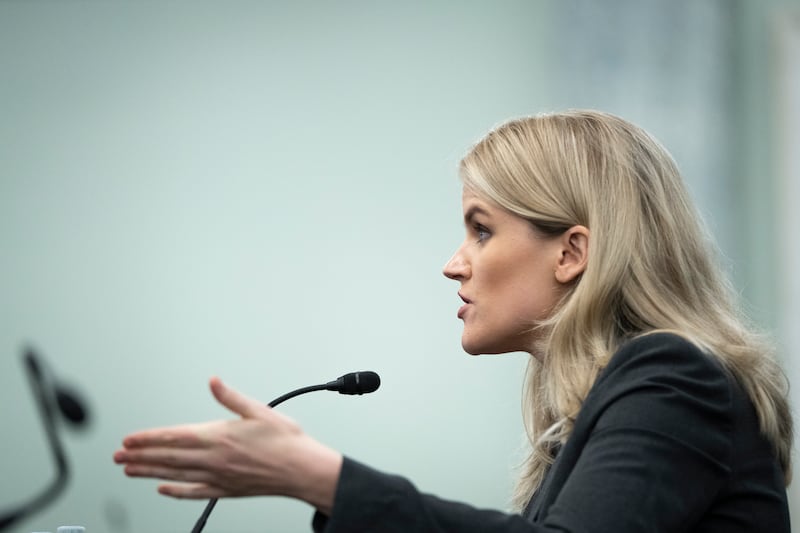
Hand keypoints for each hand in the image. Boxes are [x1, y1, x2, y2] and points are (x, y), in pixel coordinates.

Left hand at [113, 377, 341, 512]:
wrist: (302, 469)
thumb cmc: (285, 441)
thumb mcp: (258, 410)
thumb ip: (231, 397)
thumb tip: (213, 381)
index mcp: (219, 436)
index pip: (174, 437)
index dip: (148, 439)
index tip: (129, 440)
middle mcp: (213, 459)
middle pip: (168, 458)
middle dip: (140, 456)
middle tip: (118, 456)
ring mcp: (218, 477)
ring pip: (175, 475)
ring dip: (150, 472)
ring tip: (130, 471)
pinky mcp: (225, 490)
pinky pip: (194, 492)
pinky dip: (175, 491)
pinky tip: (163, 488)